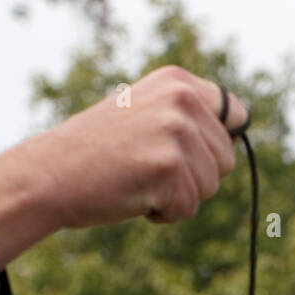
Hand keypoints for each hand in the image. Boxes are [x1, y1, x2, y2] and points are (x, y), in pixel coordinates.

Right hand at [26, 65, 246, 229]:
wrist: (52, 172)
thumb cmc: (99, 150)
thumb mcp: (146, 112)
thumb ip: (188, 114)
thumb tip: (243, 117)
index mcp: (178, 81)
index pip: (235, 114)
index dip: (217, 142)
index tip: (190, 149)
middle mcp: (182, 100)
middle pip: (225, 161)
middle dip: (194, 176)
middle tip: (148, 166)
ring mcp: (176, 133)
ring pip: (209, 188)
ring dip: (178, 196)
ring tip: (139, 178)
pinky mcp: (170, 168)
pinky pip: (188, 208)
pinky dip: (164, 213)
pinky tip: (134, 193)